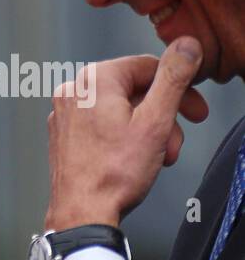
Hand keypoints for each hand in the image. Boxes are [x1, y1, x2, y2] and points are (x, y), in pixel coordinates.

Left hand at [44, 38, 204, 230]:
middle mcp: (73, 91)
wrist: (82, 213)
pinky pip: (102, 126)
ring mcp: (64, 114)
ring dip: (148, 132)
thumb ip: (173, 79)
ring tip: (158, 158)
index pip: (149, 67)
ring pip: (121, 111)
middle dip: (163, 118)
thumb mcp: (155, 121)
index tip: (196, 112)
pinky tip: (134, 160)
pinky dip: (124, 139)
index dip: (181, 89)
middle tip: (175, 143)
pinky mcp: (63, 135)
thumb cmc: (114, 173)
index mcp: (94, 79)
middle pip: (136, 91)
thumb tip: (186, 46)